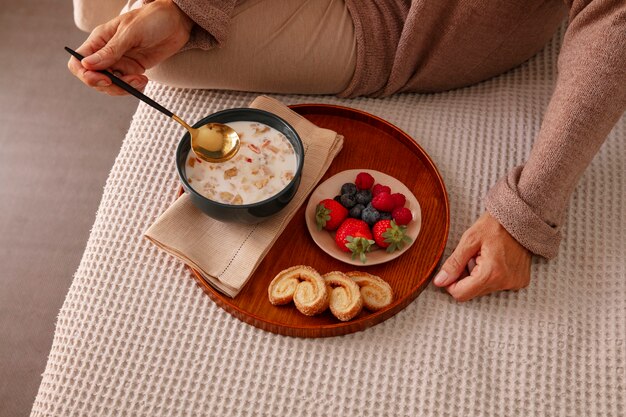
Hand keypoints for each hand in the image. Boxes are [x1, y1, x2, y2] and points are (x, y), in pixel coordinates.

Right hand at [67, 0, 193, 94]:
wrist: (176, 22)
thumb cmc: (151, 19)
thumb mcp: (130, 33)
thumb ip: (110, 51)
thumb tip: (87, 65)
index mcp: (99, 40)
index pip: (78, 62)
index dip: (86, 75)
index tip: (105, 79)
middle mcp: (106, 53)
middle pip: (94, 78)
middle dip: (109, 86)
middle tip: (129, 83)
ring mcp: (120, 62)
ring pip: (111, 86)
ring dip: (124, 88)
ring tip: (140, 80)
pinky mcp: (133, 69)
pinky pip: (127, 85)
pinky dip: (134, 88)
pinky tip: (144, 81)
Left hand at [433, 212, 531, 300]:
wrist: (520, 217)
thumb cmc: (495, 225)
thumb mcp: (469, 240)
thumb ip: (454, 263)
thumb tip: (440, 281)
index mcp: (491, 273)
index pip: (461, 294)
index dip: (451, 284)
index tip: (452, 270)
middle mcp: (505, 283)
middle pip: (472, 293)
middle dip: (465, 278)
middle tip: (470, 257)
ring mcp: (515, 283)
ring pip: (483, 289)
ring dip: (478, 276)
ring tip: (484, 257)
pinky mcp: (520, 281)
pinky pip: (497, 285)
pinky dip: (490, 276)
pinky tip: (494, 260)